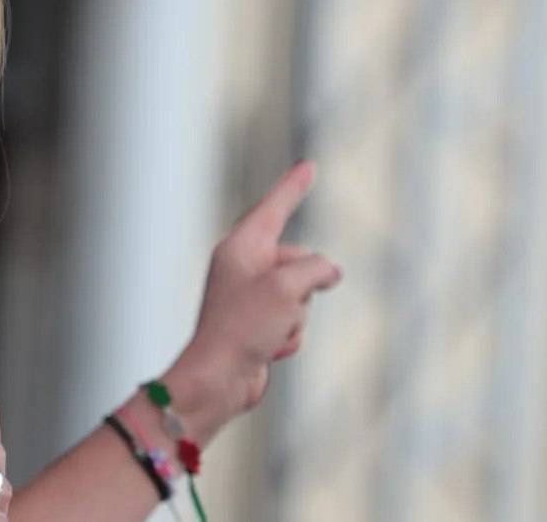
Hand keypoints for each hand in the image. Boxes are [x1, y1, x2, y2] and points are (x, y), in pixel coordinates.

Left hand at [165, 161, 342, 441]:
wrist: (218, 380)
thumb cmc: (243, 327)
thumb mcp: (287, 287)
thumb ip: (315, 269)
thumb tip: (329, 272)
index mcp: (240, 247)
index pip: (274, 208)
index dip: (293, 187)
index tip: (308, 166)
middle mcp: (243, 267)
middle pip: (299, 261)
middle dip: (304, 289)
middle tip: (278, 310)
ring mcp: (251, 297)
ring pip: (302, 297)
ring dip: (296, 319)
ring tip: (268, 332)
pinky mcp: (257, 324)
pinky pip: (292, 323)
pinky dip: (288, 337)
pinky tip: (268, 350)